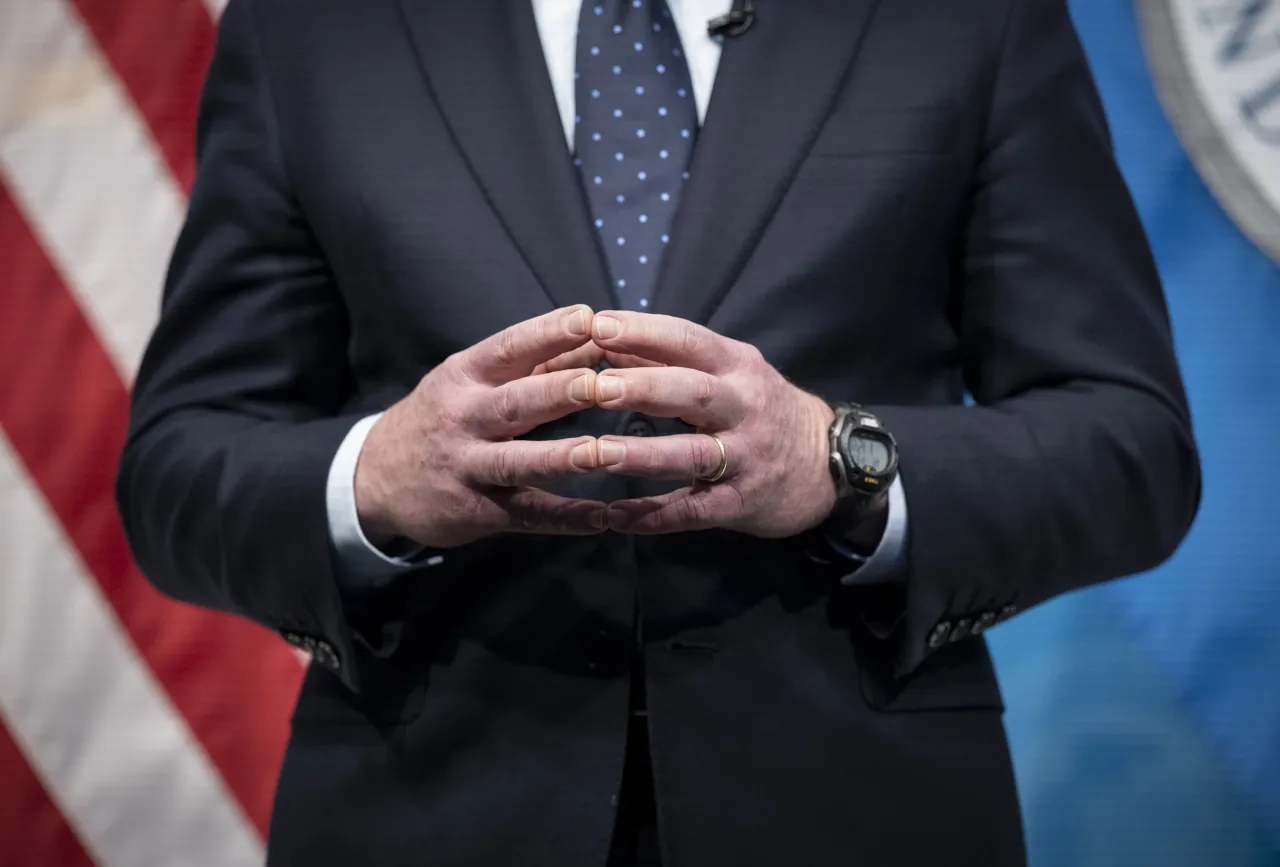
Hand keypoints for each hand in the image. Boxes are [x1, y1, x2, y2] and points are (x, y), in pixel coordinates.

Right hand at [355, 306, 610, 548]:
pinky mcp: (478, 510)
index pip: (507, 348)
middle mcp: (464, 419)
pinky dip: (566, 518)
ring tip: (602, 453)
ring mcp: (469, 467)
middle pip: (515, 404)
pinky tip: (602, 518)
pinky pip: (527, 513)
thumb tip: (597, 335)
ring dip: (562, 458)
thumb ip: (534, 363)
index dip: (546, 334)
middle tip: (599, 384)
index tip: (585, 318)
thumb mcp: (471, 381)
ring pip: (518, 462)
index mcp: (465, 377)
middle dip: (557, 393)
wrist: (375, 477)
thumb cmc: (441, 417)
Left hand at [588, 311, 837, 537]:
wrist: (828, 465)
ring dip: (643, 455)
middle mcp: (744, 408)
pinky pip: (693, 511)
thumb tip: (606, 338)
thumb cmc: (764, 409)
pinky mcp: (741, 503)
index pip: (688, 340)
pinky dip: (654, 517)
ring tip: (598, 453)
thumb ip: (672, 359)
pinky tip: (615, 518)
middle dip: (644, 389)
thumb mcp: (731, 373)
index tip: (598, 325)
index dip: (644, 332)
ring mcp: (745, 458)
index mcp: (736, 367)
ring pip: (692, 455)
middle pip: (693, 393)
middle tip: (597, 388)